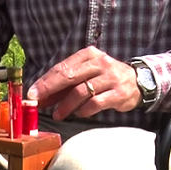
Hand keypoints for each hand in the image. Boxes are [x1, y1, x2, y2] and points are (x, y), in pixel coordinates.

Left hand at [27, 46, 142, 119]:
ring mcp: (110, 78)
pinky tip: (78, 114)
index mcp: (88, 55)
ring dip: (66, 105)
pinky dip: (84, 110)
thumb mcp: (86, 73)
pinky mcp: (119, 93)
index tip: (32, 93)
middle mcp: (99, 63)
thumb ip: (65, 83)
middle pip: (69, 77)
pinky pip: (96, 103)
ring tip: (58, 114)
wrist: (138, 81)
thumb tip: (40, 96)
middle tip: (37, 102)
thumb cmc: (104, 78)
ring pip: (81, 92)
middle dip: (50, 90)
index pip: (62, 68)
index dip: (45, 82)